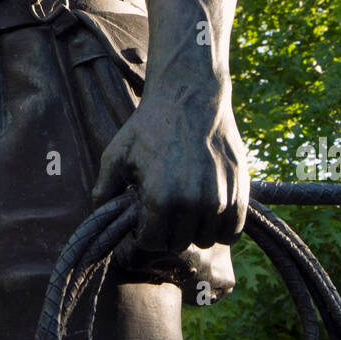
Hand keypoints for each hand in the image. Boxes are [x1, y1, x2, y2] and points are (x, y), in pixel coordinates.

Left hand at [92, 87, 248, 254]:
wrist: (190, 95)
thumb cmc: (150, 124)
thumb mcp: (117, 153)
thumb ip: (104, 189)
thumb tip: (99, 215)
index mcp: (162, 198)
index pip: (152, 243)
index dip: (142, 235)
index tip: (142, 221)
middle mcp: (194, 203)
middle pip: (179, 244)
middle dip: (166, 232)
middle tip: (161, 211)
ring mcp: (221, 198)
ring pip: (206, 240)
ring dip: (193, 230)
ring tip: (183, 208)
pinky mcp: (241, 190)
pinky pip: (233, 230)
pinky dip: (220, 227)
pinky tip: (206, 210)